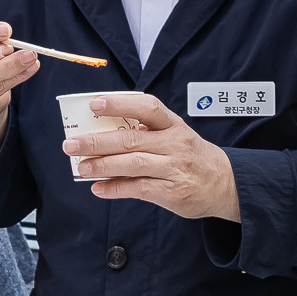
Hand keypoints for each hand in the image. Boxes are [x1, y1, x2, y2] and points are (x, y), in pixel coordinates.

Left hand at [66, 92, 240, 220]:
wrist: (225, 183)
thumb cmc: (191, 155)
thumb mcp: (175, 135)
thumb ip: (145, 132)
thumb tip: (101, 133)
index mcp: (173, 125)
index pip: (147, 107)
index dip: (120, 104)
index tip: (95, 104)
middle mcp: (174, 144)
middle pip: (131, 139)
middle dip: (97, 141)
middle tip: (71, 144)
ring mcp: (174, 168)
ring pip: (133, 164)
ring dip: (103, 166)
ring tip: (81, 167)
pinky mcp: (172, 191)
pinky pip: (139, 188)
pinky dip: (116, 189)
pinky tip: (98, 188)